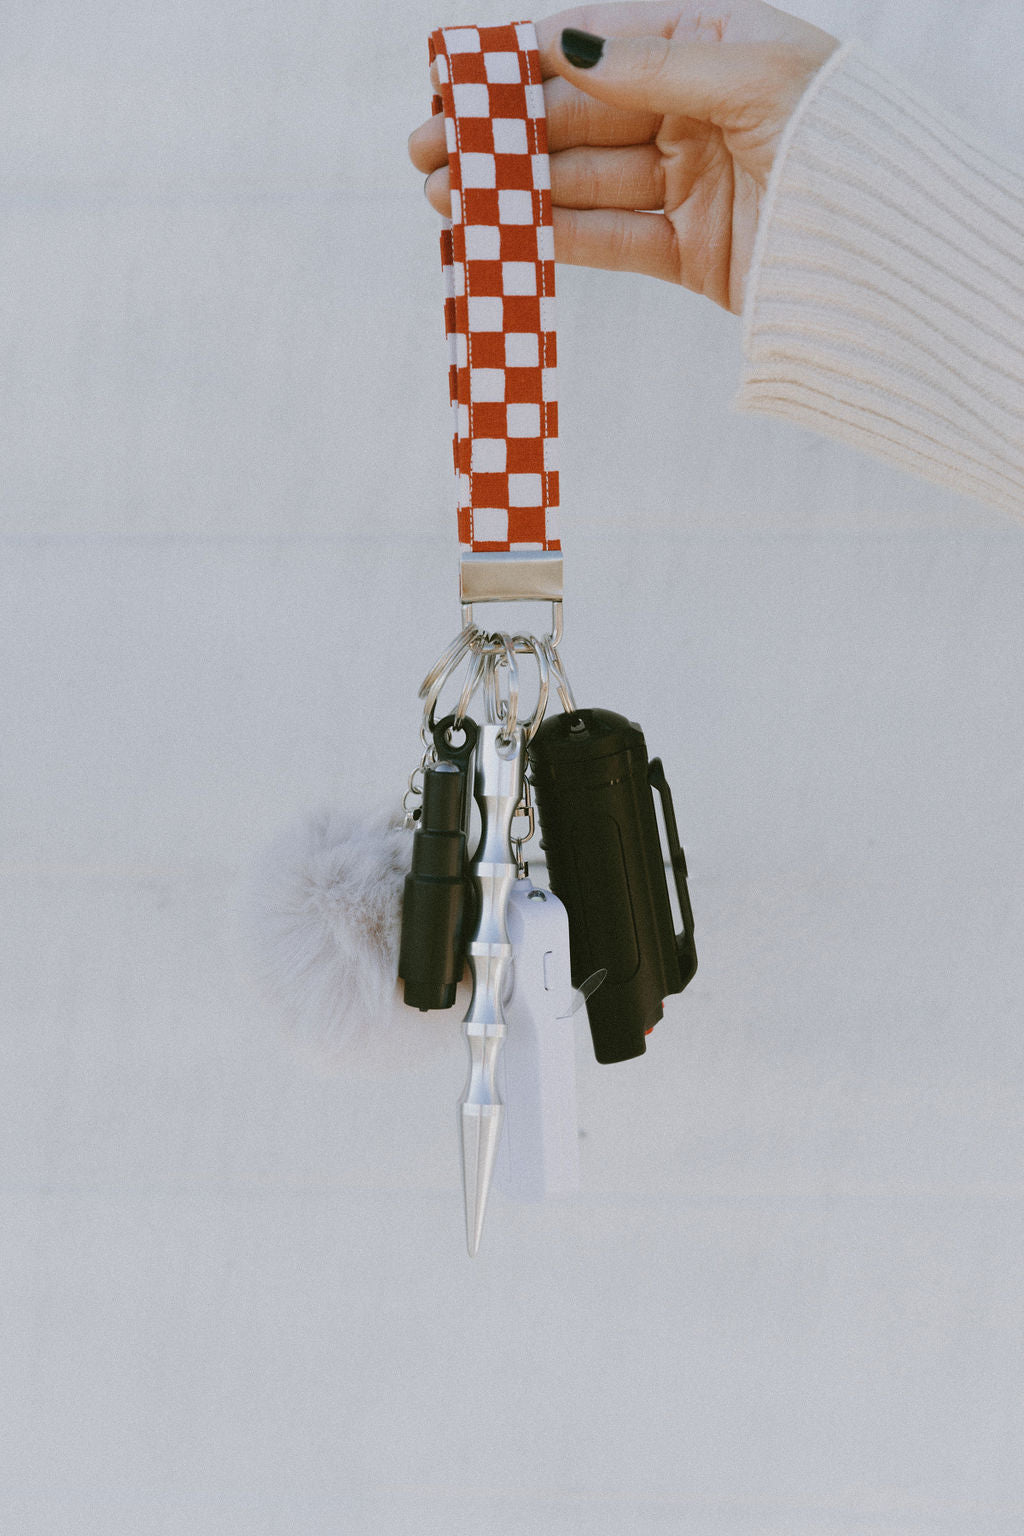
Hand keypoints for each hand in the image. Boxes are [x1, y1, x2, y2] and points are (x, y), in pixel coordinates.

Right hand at [407, 1, 837, 312]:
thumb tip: (559, 41)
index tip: (462, 77)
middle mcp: (695, 111)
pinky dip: (555, 241)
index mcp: (714, 46)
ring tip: (444, 198)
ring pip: (584, 182)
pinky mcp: (690, 252)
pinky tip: (500, 238)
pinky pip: (610, 240)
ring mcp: (689, 184)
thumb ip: (652, 60)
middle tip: (427, 148)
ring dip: (512, 191)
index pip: (603, 43)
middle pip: (579, 118)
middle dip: (501, 134)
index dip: (528, 60)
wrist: (888, 252)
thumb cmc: (839, 135)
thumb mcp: (751, 75)